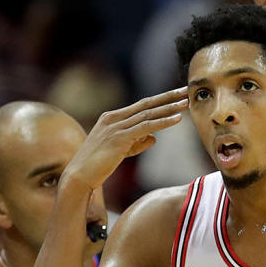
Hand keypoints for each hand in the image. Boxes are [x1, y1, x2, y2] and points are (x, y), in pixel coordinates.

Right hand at [63, 87, 188, 191]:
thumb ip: (136, 143)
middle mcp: (113, 118)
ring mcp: (116, 127)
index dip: (160, 100)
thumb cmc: (97, 166)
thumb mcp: (120, 151)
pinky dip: (163, 122)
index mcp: (111, 118)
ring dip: (169, 108)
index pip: (140, 106)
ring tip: (186, 103)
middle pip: (146, 104)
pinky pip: (146, 127)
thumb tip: (154, 137)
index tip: (176, 95)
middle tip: (185, 90)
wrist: (79, 176)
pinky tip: (177, 119)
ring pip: (148, 114)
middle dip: (167, 97)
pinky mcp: (119, 138)